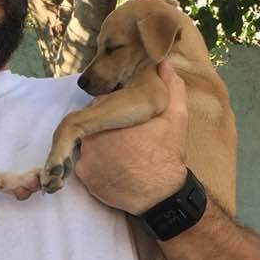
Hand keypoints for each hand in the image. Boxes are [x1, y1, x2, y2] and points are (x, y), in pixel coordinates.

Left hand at [75, 62, 188, 213]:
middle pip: (93, 124)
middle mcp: (92, 134)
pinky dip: (95, 164)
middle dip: (105, 129)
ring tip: (120, 154)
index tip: (129, 123)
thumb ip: (171, 87)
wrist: (159, 195)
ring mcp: (85, 156)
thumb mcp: (176, 118)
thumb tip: (164, 64)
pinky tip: (113, 167)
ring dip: (99, 145)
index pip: (103, 105)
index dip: (116, 113)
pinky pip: (84, 163)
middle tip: (126, 140)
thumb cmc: (167, 155)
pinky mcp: (83, 176)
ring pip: (87, 143)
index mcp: (110, 116)